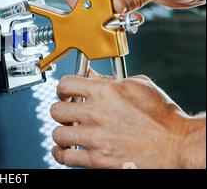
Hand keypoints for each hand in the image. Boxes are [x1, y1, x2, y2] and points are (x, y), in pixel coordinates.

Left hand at [50, 69, 205, 168]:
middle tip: (66, 114)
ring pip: (58, 134)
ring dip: (61, 132)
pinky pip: (65, 156)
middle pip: (56, 110)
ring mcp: (95, 138)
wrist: (176, 145)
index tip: (64, 93)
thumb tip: (90, 74)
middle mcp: (96, 114)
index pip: (66, 84)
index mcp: (105, 92)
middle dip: (61, 111)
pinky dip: (60, 153)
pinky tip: (64, 150)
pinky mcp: (97, 160)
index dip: (62, 88)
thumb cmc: (162, 116)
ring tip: (68, 132)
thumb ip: (110, 79)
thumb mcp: (138, 85)